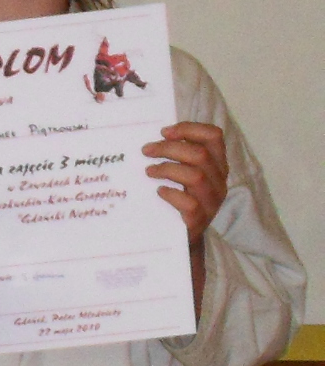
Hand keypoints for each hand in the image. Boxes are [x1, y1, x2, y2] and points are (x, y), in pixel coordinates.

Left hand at [143, 121, 227, 240]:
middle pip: (200, 154)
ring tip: (149, 171)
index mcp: (217, 164)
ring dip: (167, 169)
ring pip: (196, 176)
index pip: (214, 136)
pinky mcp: (199, 220)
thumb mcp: (183, 174)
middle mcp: (219, 180)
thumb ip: (177, 156)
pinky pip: (189, 203)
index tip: (164, 132)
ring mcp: (212, 201)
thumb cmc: (180, 199)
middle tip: (146, 150)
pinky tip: (159, 191)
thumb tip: (152, 139)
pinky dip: (171, 194)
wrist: (184, 237)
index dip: (190, 128)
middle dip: (169, 148)